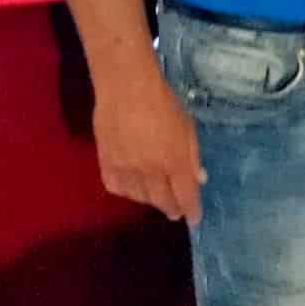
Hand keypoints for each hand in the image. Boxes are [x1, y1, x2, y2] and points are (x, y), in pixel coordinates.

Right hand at [93, 69, 205, 224]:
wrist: (126, 86)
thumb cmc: (163, 102)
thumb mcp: (187, 127)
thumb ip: (192, 156)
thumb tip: (199, 180)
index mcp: (174, 160)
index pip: (185, 195)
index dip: (191, 210)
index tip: (194, 219)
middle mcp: (150, 170)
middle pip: (161, 201)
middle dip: (171, 209)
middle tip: (175, 211)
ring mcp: (126, 167)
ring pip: (138, 197)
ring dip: (150, 200)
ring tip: (156, 196)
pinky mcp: (106, 161)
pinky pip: (115, 186)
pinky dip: (126, 191)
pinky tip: (132, 187)